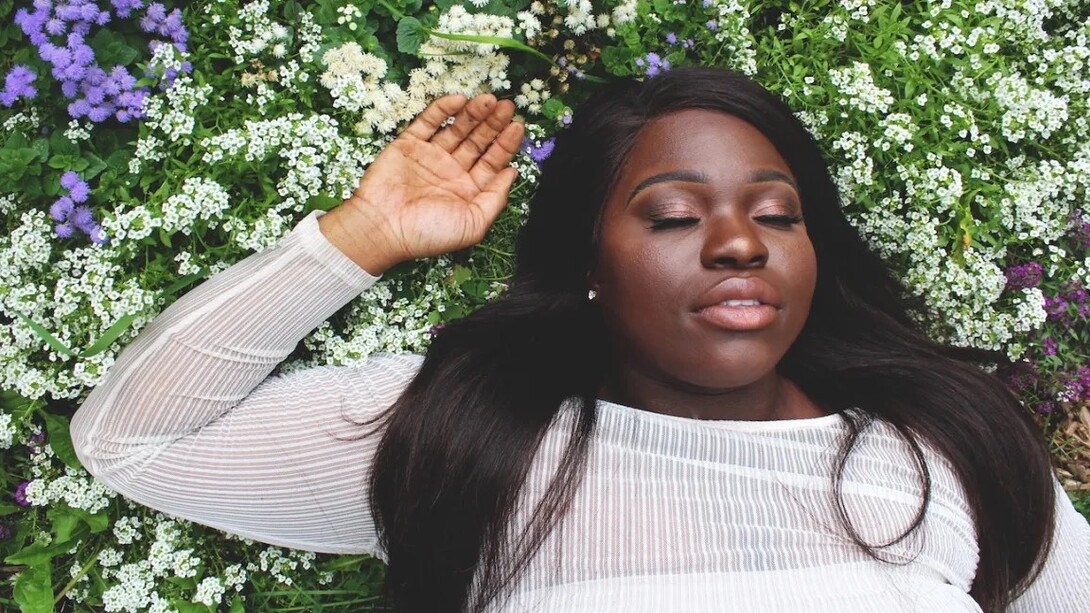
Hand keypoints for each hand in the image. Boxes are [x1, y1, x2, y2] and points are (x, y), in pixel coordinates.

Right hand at [320, 93, 523, 273]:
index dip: (506, 144)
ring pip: (457, 129)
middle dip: (493, 124)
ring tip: (489, 99)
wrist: (383, 228)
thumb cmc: (429, 233)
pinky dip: (442, 110)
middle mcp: (451, 172)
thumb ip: (495, 198)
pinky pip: (428, 122)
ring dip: (473, 113)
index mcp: (468, 191)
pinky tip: (460, 100)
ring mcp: (430, 157)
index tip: (518, 127)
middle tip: (507, 106)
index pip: (492, 162)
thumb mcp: (474, 224)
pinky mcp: (408, 145)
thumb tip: (513, 173)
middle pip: (477, 142)